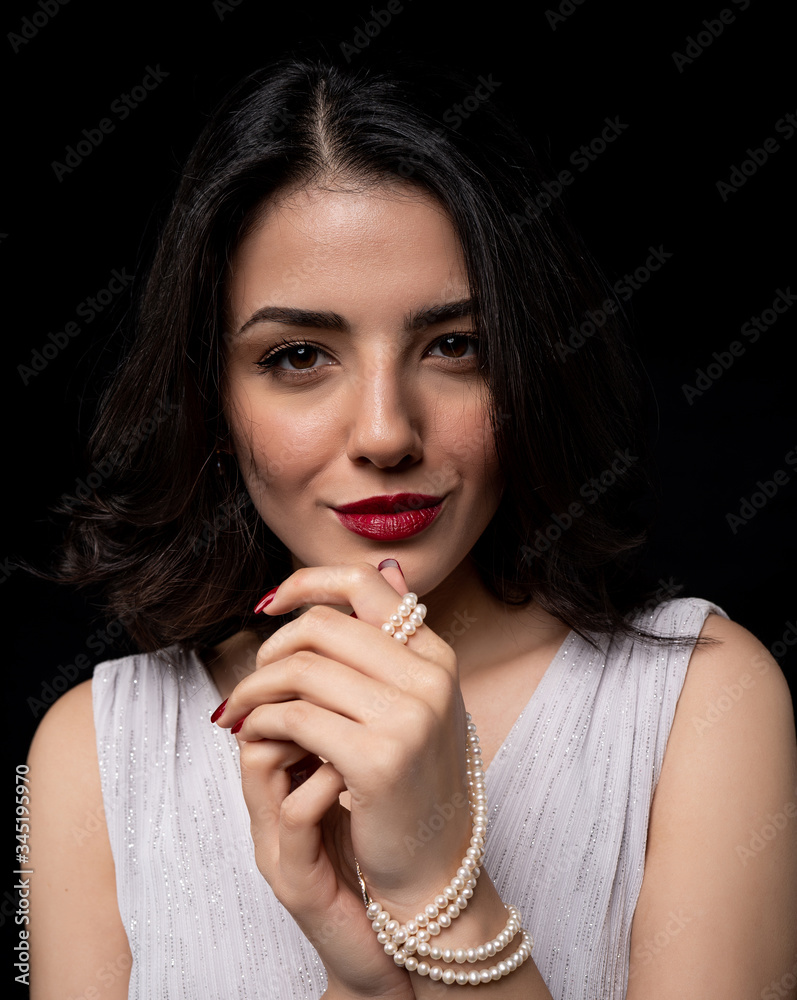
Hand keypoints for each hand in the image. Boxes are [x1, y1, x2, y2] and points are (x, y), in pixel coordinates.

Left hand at [213, 561, 471, 997]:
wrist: (434, 871)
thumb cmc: (412, 785)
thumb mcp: (416, 703)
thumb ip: (394, 642)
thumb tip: (384, 568)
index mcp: (436, 655)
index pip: (364, 584)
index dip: (306, 583)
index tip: (268, 605)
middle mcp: (430, 676)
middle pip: (322, 626)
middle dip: (269, 650)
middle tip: (249, 684)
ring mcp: (409, 716)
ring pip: (301, 669)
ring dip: (255, 689)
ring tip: (240, 713)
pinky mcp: (378, 757)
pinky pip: (295, 717)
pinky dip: (263, 723)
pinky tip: (255, 739)